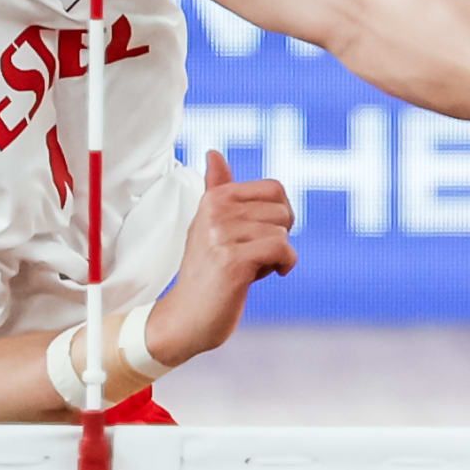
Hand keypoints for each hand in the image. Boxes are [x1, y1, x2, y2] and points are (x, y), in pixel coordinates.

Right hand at [144, 149, 297, 365]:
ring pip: (283, 233)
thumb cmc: (205, 272)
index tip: (261, 235)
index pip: (275, 189)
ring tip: (247, 269)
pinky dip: (284, 265)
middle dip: (278, 238)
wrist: (186, 317)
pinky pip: (282, 249)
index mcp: (215, 198)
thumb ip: (218, 190)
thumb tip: (214, 153)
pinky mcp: (232, 260)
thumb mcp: (210, 225)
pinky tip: (263, 276)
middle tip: (250, 257)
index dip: (280, 215)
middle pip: (284, 212)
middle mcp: (216, 210)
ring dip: (275, 257)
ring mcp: (222, 234)